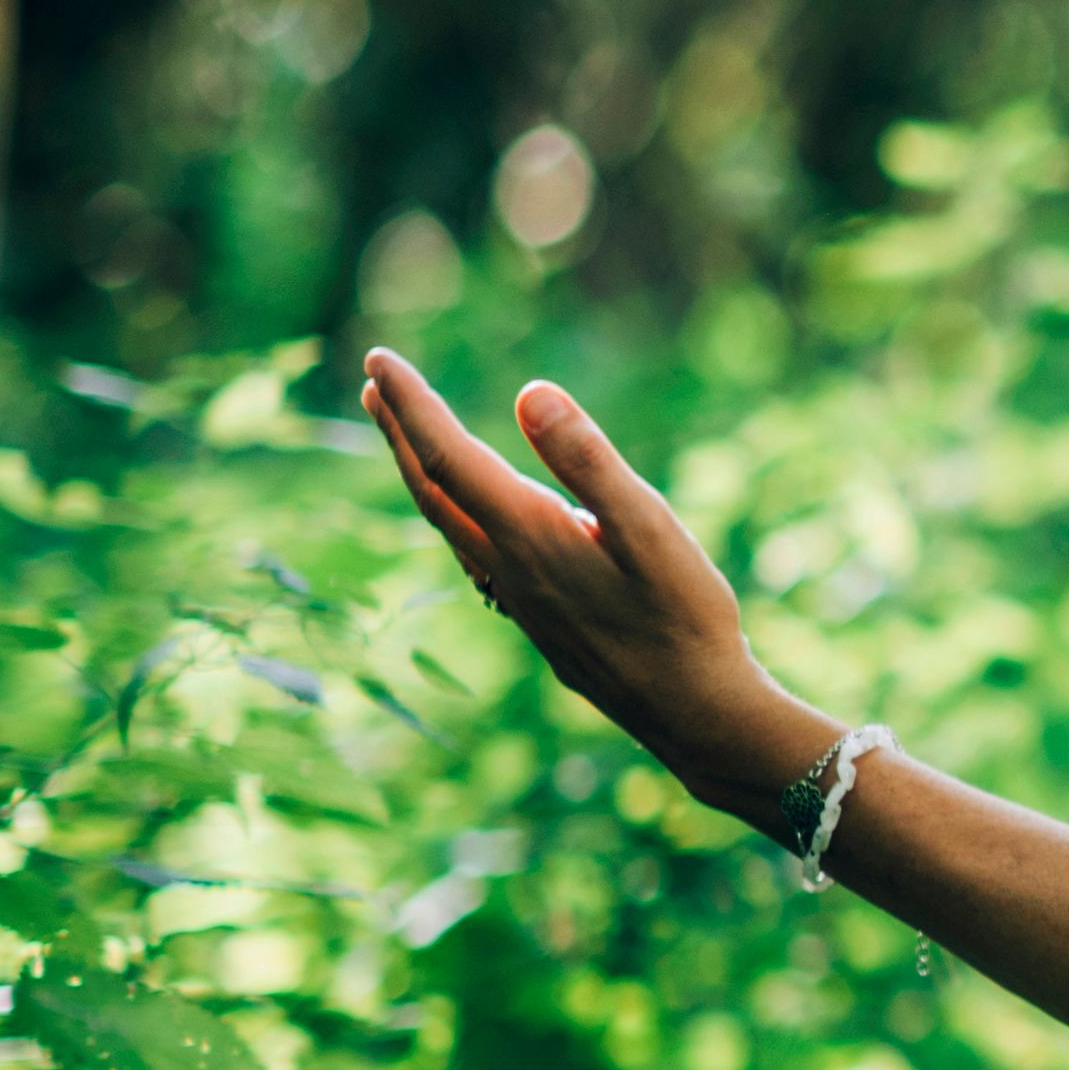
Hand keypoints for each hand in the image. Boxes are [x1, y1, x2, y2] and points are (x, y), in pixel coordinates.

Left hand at [360, 350, 824, 812]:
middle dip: (400, 432)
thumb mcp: (650, 527)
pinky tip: (473, 512)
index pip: (449, 456)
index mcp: (528, 536)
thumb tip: (529, 393)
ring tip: (406, 434)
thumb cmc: (685, 619)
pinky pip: (473, 551)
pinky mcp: (539, 618)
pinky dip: (454, 511)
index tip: (379, 356)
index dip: (412, 404)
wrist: (693, 713)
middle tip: (375, 381)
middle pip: (432, 490)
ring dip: (421, 472)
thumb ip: (588, 460)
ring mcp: (519, 599)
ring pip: (447, 524)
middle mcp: (507, 568)